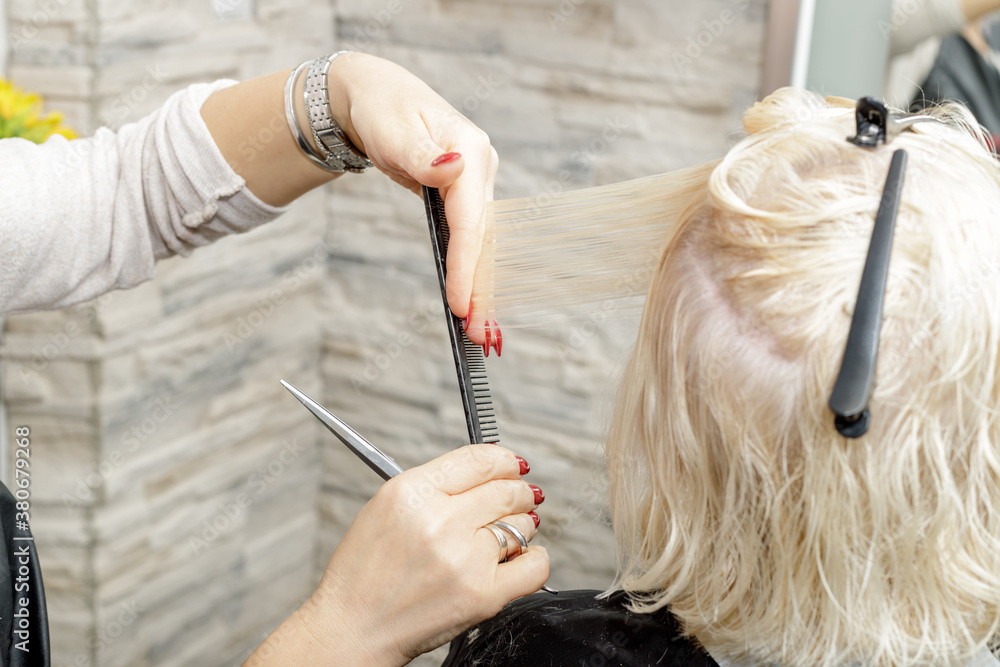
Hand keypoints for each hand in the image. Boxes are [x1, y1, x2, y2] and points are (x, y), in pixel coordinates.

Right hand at [245, 445, 548, 665]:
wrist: (353, 629)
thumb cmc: (365, 573)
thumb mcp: (385, 508)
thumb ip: (436, 485)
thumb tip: (488, 473)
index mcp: (412, 492)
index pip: (480, 460)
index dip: (505, 460)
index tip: (513, 465)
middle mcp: (440, 521)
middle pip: (507, 490)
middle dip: (520, 492)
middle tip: (522, 497)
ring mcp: (465, 559)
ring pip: (521, 525)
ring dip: (521, 526)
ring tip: (502, 537)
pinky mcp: (483, 595)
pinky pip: (535, 565)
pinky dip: (533, 559)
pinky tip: (517, 559)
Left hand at [327, 53, 497, 341]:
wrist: (378, 97)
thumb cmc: (383, 109)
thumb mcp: (394, 129)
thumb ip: (422, 154)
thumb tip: (452, 169)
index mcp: (472, 150)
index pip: (472, 219)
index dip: (467, 264)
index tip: (461, 305)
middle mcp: (482, 169)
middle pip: (484, 238)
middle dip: (482, 288)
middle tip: (480, 336)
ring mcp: (476, 184)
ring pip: (481, 244)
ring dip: (482, 287)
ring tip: (481, 331)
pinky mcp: (466, 198)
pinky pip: (471, 240)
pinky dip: (471, 272)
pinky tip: (472, 302)